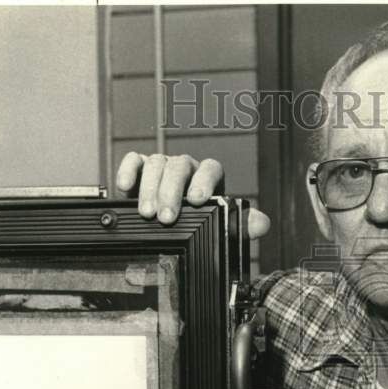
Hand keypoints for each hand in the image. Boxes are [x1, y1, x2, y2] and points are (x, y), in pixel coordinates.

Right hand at [116, 152, 270, 238]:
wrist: (171, 227)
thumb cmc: (199, 222)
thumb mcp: (220, 227)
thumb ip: (241, 226)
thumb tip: (262, 225)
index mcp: (208, 178)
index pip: (210, 169)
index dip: (203, 182)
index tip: (196, 200)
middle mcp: (186, 169)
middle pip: (179, 167)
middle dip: (171, 192)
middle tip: (166, 217)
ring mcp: (162, 167)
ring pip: (157, 164)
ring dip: (150, 189)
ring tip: (147, 213)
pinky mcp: (140, 169)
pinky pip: (134, 161)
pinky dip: (129, 171)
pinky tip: (125, 187)